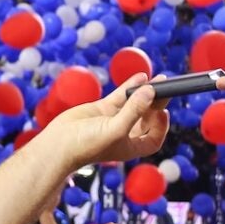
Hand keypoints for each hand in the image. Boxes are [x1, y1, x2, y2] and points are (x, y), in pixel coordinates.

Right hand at [41, 75, 166, 166]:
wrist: (58, 143)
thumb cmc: (87, 145)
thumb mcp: (115, 130)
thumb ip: (134, 110)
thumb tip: (151, 91)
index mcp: (130, 146)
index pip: (153, 138)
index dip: (161, 126)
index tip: (163, 111)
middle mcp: (124, 133)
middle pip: (147, 118)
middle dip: (156, 103)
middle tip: (165, 87)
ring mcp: (114, 120)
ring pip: (135, 104)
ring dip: (145, 92)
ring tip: (156, 79)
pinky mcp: (103, 109)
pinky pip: (121, 96)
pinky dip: (130, 86)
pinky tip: (140, 77)